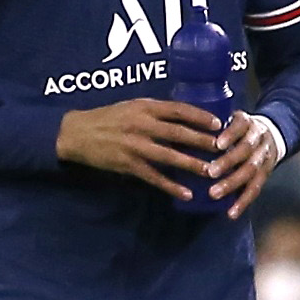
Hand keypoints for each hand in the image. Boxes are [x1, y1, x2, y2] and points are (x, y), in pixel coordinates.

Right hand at [56, 99, 221, 199]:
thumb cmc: (108, 118)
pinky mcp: (128, 164)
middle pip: (178, 133)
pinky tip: (186, 192)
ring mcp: (135, 146)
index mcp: (145, 107)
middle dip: (202, 141)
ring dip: (191, 164)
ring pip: (169, 156)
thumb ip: (156, 112)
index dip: (200, 116)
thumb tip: (185, 117)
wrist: (77, 133)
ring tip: (211, 172)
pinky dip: (170, 185)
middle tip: (223, 148)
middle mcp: (142, 125)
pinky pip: (153, 177)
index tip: (218, 123)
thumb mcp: (132, 106)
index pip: (178, 109)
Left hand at [205, 111, 277, 218]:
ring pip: (251, 171)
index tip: (217, 145)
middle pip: (246, 150)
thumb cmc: (238, 130)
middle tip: (209, 172)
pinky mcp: (266, 174)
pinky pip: (256, 189)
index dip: (231, 135)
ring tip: (213, 194)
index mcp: (247, 122)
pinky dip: (243, 202)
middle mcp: (259, 138)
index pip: (241, 125)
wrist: (272, 135)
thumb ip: (211, 126)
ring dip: (232, 184)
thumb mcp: (230, 120)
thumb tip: (178, 135)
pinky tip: (231, 213)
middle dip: (228, 162)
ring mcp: (263, 157)